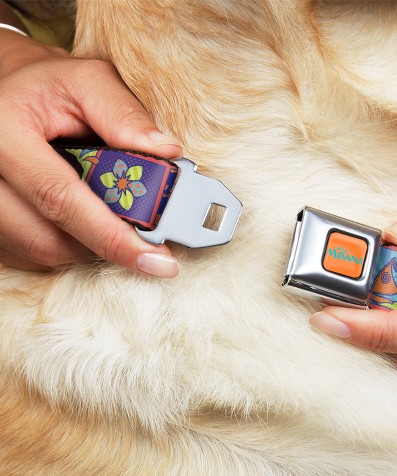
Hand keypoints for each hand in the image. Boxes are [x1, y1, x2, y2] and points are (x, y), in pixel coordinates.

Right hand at [0, 30, 181, 276]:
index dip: (112, 236)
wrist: (7, 93)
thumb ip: (124, 114)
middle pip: (48, 239)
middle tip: (146, 242)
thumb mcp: (88, 82)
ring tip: (110, 219)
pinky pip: (30, 255)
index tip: (157, 261)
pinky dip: (67, 246)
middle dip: (106, 245)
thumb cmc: (49, 87)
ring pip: (41, 252)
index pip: (60, 198)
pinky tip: (81, 221)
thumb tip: (167, 153)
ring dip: (87, 246)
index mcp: (4, 132)